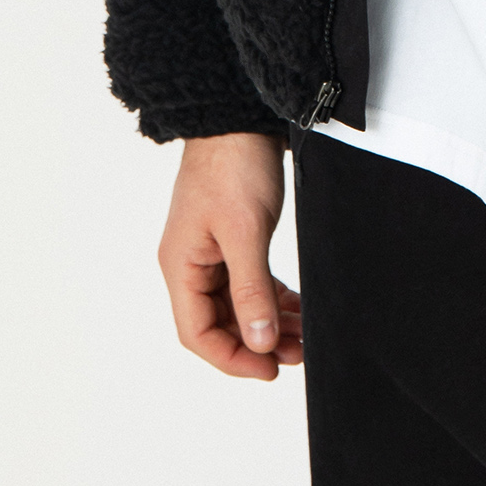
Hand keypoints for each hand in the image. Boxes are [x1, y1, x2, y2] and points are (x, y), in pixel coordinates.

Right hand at [158, 131, 303, 380]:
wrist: (241, 116)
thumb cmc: (234, 166)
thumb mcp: (245, 232)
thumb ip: (251, 290)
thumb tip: (260, 342)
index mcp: (181, 266)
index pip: (198, 333)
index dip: (232, 358)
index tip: (270, 368)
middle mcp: (191, 264)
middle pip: (220, 323)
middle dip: (257, 343)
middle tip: (298, 354)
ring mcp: (211, 252)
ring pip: (238, 305)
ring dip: (269, 323)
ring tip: (305, 337)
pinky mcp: (233, 239)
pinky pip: (249, 282)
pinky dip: (272, 299)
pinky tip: (298, 309)